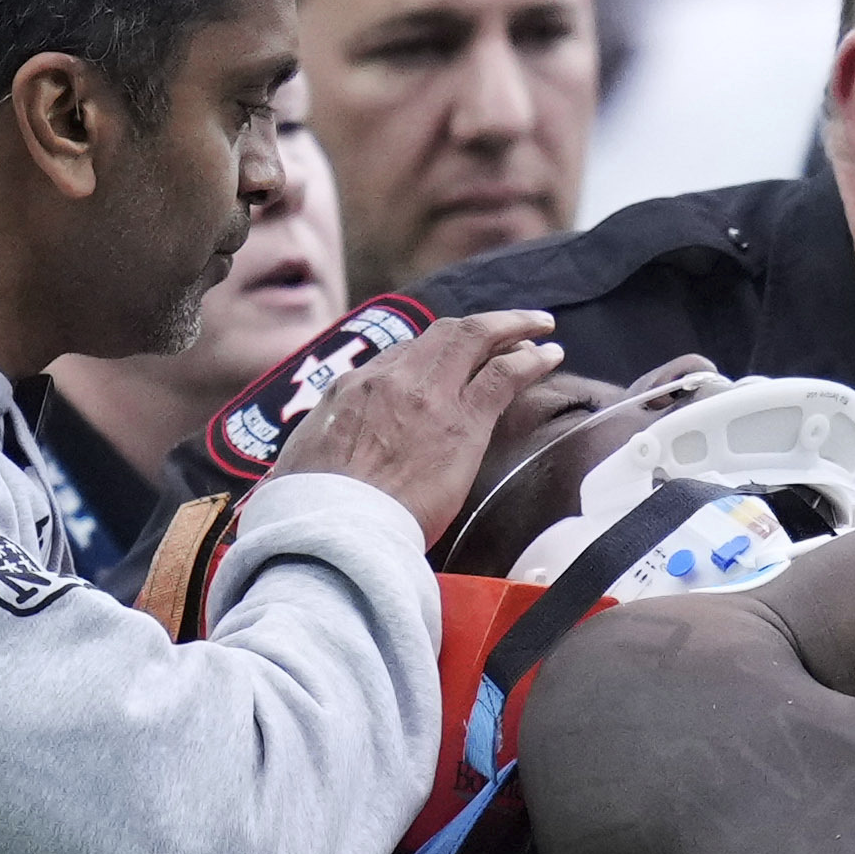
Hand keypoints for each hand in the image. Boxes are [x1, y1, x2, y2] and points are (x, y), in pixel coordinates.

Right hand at [293, 308, 568, 541]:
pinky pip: (504, 374)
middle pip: (441, 335)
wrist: (336, 527)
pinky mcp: (464, 422)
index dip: (431, 356)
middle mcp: (390, 379)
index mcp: (349, 388)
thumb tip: (322, 459)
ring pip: (476, 339)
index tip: (451, 363)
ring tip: (540, 326)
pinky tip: (551, 354)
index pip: (397, 358)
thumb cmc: (314, 510)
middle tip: (507, 327)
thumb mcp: (302, 463)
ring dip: (512, 327)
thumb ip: (323, 445)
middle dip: (478, 326)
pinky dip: (532, 357)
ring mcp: (429, 395)